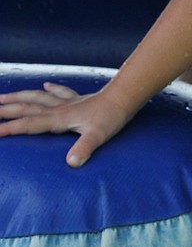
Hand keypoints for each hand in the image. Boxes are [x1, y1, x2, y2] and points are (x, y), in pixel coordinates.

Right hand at [0, 81, 133, 166]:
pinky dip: (51, 88)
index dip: (11, 128)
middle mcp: (59, 109)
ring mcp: (67, 102)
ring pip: (37, 97)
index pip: (30, 124)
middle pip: (27, 108)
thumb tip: (72, 163)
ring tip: (3, 97)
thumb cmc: (111, 118)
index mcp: (59, 119)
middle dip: (7, 110)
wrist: (123, 98)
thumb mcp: (97, 136)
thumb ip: (83, 148)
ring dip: (20, 97)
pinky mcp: (77, 99)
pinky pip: (60, 92)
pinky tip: (45, 83)